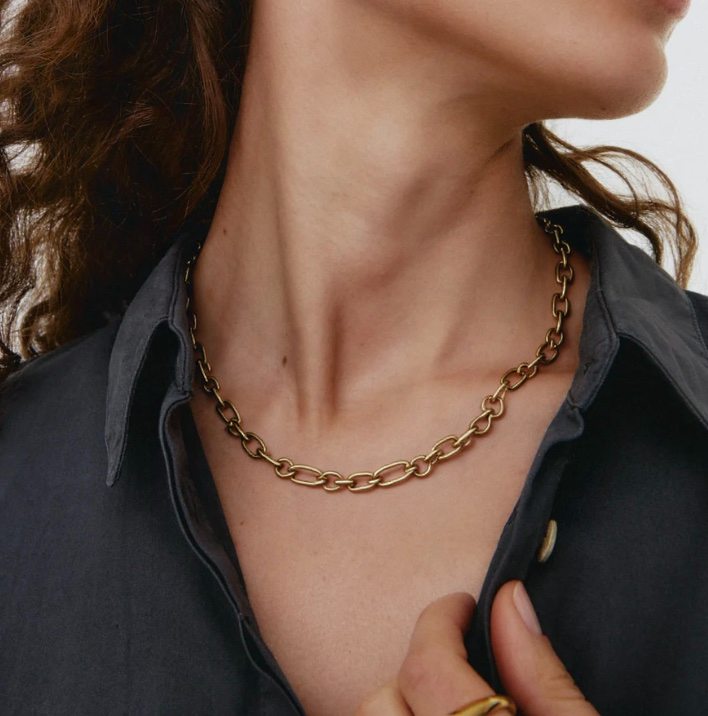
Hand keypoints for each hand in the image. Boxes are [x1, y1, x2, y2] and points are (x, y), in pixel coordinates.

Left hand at [356, 581, 598, 714]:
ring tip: (444, 700)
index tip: (461, 604)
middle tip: (456, 660)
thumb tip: (510, 598)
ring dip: (399, 703)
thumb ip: (543, 676)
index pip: (427, 670)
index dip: (440, 622)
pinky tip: (429, 715)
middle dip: (414, 670)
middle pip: (380, 701)